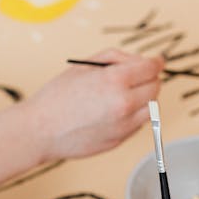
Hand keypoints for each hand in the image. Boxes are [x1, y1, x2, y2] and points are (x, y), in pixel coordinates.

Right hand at [22, 49, 163, 162]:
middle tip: (138, 77)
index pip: (151, 68)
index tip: (158, 61)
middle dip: (150, 79)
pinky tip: (114, 111)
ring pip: (151, 108)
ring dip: (144, 98)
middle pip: (156, 87)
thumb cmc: (58, 96)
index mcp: (115, 80)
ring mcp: (124, 124)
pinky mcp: (120, 140)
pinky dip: (134, 115)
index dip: (156, 62)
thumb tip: (139, 61)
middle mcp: (124, 103)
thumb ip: (116, 58)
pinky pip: (138, 123)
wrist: (40, 130)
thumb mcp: (84, 65)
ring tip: (124, 94)